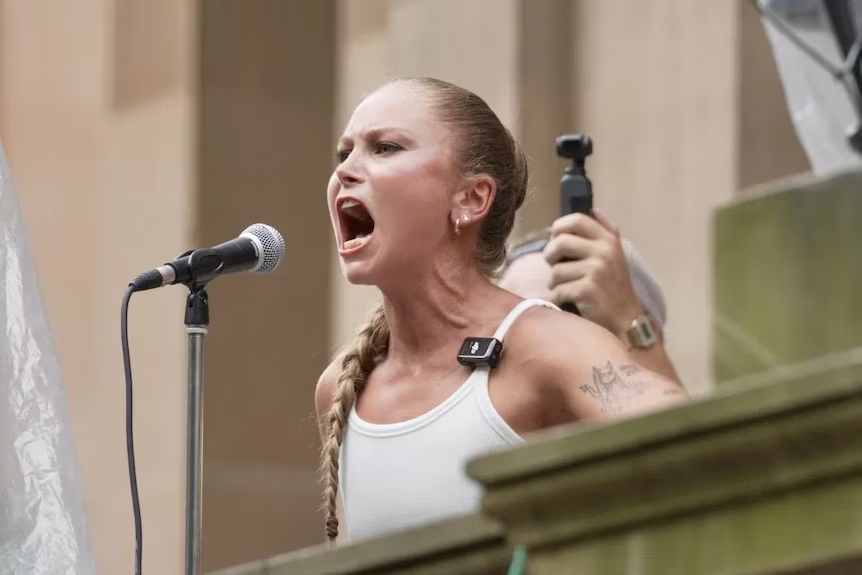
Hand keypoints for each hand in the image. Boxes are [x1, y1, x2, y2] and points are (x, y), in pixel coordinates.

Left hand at [543, 208, 643, 337]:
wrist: (628, 320)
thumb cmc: (615, 287)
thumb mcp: (617, 255)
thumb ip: (607, 231)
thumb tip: (595, 209)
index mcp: (608, 240)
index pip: (576, 220)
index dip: (559, 228)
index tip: (556, 240)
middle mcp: (603, 251)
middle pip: (560, 242)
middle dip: (550, 256)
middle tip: (555, 267)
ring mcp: (596, 270)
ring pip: (555, 270)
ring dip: (555, 282)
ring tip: (566, 288)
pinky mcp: (587, 289)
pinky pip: (558, 289)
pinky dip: (559, 297)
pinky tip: (570, 300)